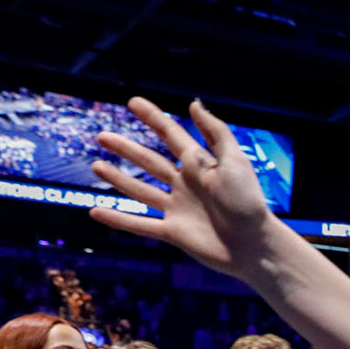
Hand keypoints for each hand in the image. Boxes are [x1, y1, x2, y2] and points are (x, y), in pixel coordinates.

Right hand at [89, 98, 274, 274]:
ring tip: (96, 166)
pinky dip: (118, 220)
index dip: (154, 119)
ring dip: (118, 179)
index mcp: (201, 165)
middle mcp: (186, 185)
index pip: (172, 136)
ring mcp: (178, 209)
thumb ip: (216, 132)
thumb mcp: (235, 161)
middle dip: (126, 149)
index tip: (134, 102)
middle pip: (150, 162)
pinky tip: (95, 212)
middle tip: (102, 137)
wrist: (254, 246)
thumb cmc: (248, 203)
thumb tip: (194, 103)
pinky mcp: (174, 232)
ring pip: (141, 190)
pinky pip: (140, 225)